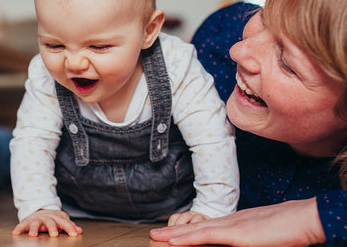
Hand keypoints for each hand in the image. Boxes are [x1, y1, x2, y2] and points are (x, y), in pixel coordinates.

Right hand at [12, 209, 82, 236]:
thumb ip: (70, 226)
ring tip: (33, 234)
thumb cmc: (53, 218)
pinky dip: (18, 228)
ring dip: (34, 228)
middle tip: (54, 234)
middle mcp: (47, 218)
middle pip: (50, 222)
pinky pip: (22, 225)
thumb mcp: (62, 220)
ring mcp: (36, 219)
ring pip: (35, 223)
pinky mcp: (27, 221)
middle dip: (52, 228)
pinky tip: (15, 233)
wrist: (40, 209)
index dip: (70, 228)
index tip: (74, 234)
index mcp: (57, 218)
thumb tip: (80, 231)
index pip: (65, 223)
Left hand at [150, 198, 325, 245]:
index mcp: (234, 224)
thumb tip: (238, 241)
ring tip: (156, 236)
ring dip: (174, 235)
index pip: (205, 229)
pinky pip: (207, 236)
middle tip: (155, 234)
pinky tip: (174, 241)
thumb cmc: (288, 229)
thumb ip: (246, 238)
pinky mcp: (236, 234)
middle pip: (195, 228)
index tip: (172, 236)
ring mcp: (231, 227)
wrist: (303, 218)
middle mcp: (228, 223)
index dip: (187, 232)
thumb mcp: (261, 237)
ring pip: (196, 232)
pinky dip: (188, 239)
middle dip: (174, 233)